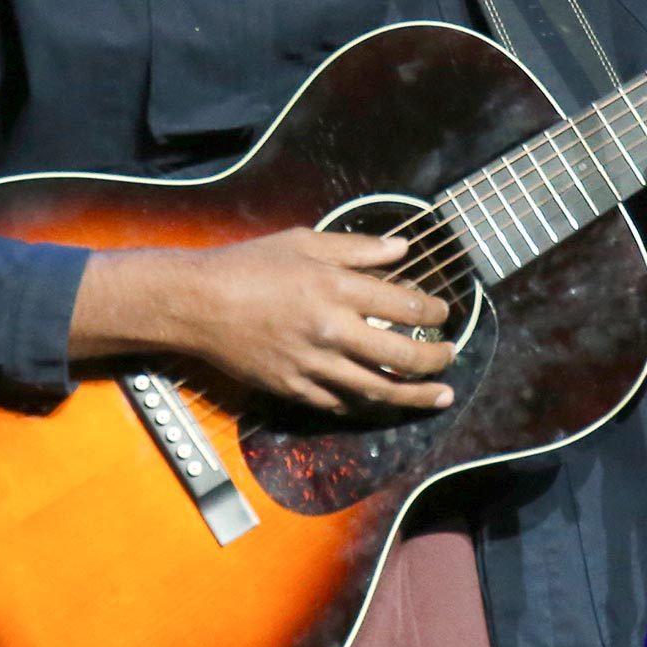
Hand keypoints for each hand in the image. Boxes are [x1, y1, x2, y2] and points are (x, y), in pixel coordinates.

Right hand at [75, 228, 455, 414]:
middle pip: (401, 355)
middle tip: (451, 356)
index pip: (405, 307)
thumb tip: (401, 248)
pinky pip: (339, 404)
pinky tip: (381, 403)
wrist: (196, 304)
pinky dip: (365, 404)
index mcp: (337, 288)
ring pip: (377, 389)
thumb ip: (357, 247)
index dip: (434, 313)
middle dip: (436, 359)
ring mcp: (313, 365)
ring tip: (439, 396)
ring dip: (414, 396)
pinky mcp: (293, 388)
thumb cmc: (248, 265)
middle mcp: (332, 330)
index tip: (444, 314)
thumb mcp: (304, 242)